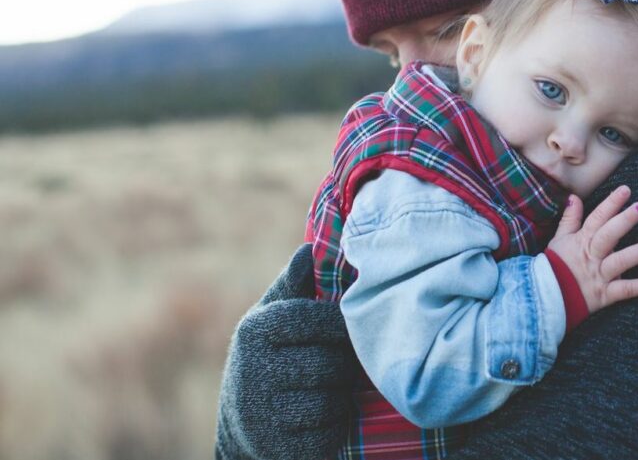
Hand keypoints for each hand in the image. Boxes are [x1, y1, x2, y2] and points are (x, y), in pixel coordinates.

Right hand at [215, 244, 355, 459]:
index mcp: (255, 329)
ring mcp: (260, 414)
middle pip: (331, 364)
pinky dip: (333, 428)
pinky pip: (328, 434)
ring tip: (327, 391)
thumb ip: (295, 284)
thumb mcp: (274, 316)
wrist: (243, 422)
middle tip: (336, 366)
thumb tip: (310, 248)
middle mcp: (252, 370)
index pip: (319, 320)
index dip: (341, 326)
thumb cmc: (272, 355)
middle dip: (342, 367)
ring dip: (340, 398)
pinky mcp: (276, 448)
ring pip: (332, 401)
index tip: (344, 330)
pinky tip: (319, 419)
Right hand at [546, 185, 637, 313]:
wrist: (546, 298)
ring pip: (621, 261)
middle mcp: (592, 256)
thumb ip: (570, 219)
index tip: (625, 190)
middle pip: (609, 235)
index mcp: (582, 241)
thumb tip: (574, 197)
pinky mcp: (604, 295)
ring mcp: (599, 275)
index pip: (597, 218)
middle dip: (625, 220)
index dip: (611, 203)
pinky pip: (625, 290)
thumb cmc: (554, 266)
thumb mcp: (559, 239)